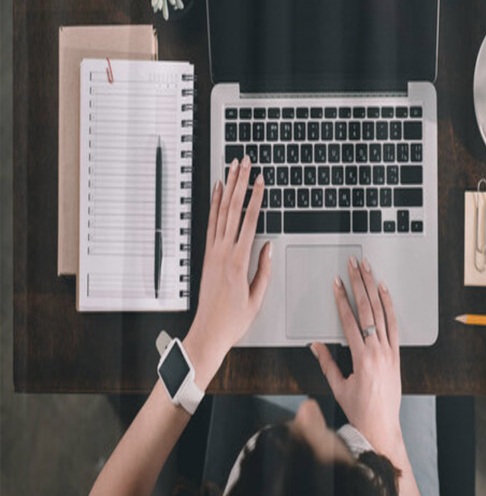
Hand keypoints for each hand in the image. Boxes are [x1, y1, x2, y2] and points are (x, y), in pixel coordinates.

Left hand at [184, 156, 271, 388]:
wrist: (207, 333)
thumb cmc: (233, 320)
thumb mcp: (256, 298)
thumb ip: (263, 270)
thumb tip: (268, 246)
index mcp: (238, 262)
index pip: (249, 221)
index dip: (255, 198)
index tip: (261, 179)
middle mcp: (223, 253)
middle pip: (232, 209)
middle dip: (240, 183)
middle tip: (245, 162)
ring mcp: (212, 253)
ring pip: (220, 212)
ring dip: (226, 188)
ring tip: (231, 168)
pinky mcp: (207, 256)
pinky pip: (210, 224)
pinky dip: (213, 205)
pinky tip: (217, 192)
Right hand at [310, 257, 404, 459]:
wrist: (382, 425)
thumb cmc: (359, 409)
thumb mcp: (338, 386)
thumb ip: (327, 363)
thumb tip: (315, 345)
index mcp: (361, 359)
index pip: (350, 321)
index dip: (342, 300)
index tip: (337, 283)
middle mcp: (378, 351)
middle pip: (367, 310)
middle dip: (359, 284)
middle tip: (354, 265)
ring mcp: (390, 351)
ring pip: (382, 312)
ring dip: (374, 288)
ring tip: (369, 270)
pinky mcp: (397, 354)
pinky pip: (394, 324)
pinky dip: (389, 306)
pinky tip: (384, 291)